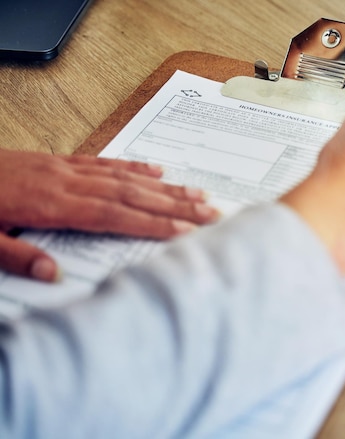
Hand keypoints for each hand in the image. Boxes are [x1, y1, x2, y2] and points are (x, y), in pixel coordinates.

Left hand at [0, 151, 219, 281]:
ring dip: (165, 186)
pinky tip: (155, 169)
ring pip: (125, 177)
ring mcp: (66, 169)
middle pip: (132, 194)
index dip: (154, 223)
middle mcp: (67, 183)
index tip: (187, 230)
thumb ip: (18, 258)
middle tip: (211, 211)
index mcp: (52, 204)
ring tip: (196, 192)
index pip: (115, 215)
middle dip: (175, 204)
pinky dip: (134, 166)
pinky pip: (105, 162)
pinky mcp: (60, 162)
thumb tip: (57, 276)